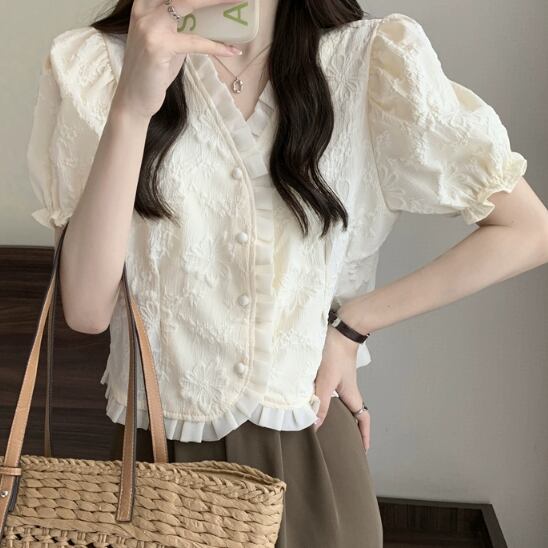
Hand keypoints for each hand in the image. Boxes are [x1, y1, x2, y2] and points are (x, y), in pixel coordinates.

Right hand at [112, 0, 242, 119]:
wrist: (134, 98)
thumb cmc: (151, 72)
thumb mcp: (165, 43)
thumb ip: (180, 28)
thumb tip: (207, 23)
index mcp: (144, 6)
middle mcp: (144, 11)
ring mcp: (149, 26)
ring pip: (187, 3)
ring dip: (214, 1)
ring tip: (236, 2)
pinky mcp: (159, 46)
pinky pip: (195, 42)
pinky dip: (216, 46)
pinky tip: (231, 50)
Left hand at [313, 308, 370, 453]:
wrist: (339, 328)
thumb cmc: (335, 353)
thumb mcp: (326, 380)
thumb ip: (320, 402)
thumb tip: (316, 427)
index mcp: (351, 395)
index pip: (363, 419)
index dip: (364, 434)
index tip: (362, 449)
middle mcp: (347, 389)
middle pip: (352, 413)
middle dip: (349, 428)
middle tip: (340, 440)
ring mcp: (340, 380)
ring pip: (340, 402)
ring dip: (335, 414)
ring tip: (323, 424)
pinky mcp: (331, 371)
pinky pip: (330, 391)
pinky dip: (323, 400)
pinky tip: (310, 400)